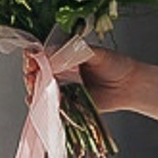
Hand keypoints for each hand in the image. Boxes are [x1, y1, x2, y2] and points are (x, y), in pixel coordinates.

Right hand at [28, 45, 147, 116]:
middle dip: (29, 73)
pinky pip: (50, 105)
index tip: (32, 59)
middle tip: (31, 75)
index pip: (41, 53)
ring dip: (33, 89)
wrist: (129, 85)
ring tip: (34, 88)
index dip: (32, 56)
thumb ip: (73, 52)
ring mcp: (62, 87)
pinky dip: (41, 104)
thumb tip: (52, 55)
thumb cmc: (115, 65)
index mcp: (64, 55)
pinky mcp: (67, 103)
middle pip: (35, 72)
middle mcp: (60, 71)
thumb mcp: (94, 53)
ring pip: (39, 89)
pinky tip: (37, 102)